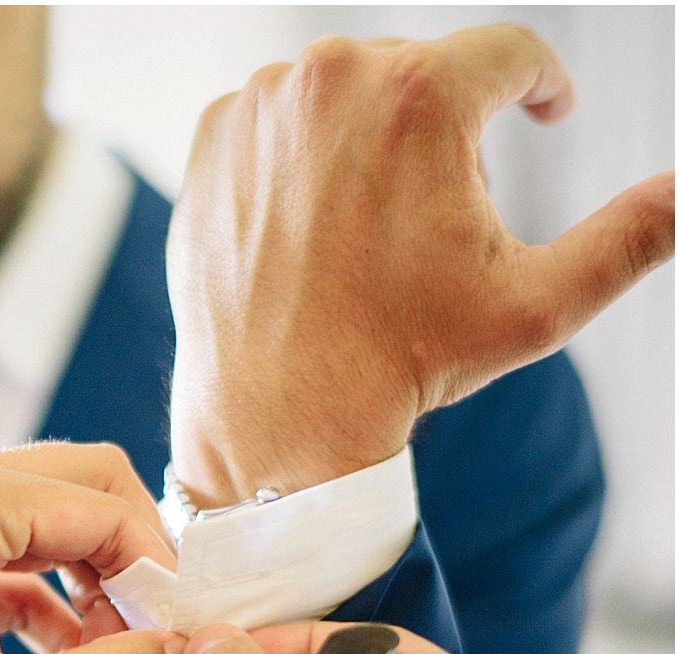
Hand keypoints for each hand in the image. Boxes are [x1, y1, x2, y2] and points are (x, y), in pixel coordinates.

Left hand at [167, 24, 674, 506]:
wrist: (277, 411)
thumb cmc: (402, 361)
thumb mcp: (537, 305)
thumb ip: (630, 239)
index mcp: (420, 95)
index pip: (508, 52)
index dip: (540, 84)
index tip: (545, 110)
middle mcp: (331, 78)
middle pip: (420, 72)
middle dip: (446, 129)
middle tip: (441, 214)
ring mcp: (261, 105)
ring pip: (344, 92)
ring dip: (371, 137)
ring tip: (375, 224)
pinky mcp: (212, 137)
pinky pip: (278, 120)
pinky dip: (302, 154)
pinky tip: (315, 220)